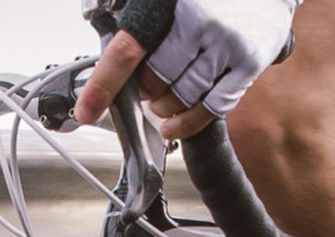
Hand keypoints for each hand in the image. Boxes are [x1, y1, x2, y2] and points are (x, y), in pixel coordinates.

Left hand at [73, 0, 297, 140]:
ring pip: (183, 97)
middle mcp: (202, 23)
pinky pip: (214, 107)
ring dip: (165, 109)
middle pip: (156, 80)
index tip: (85, 110)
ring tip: (161, 106)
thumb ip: (140, 11)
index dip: (104, 84)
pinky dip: (190, 122)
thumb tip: (106, 35)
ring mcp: (228, 45)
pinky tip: (176, 126)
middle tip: (145, 89)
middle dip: (144, 91)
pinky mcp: (249, 64)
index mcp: (173, 3)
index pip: (128, 50)